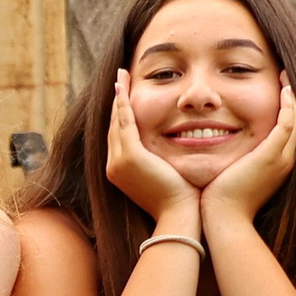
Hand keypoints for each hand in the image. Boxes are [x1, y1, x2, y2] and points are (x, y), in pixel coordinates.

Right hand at [104, 68, 198, 228]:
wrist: (178, 218)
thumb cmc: (182, 202)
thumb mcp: (168, 178)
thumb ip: (164, 162)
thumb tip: (178, 149)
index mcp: (120, 171)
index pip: (120, 136)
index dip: (122, 114)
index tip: (125, 96)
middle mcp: (113, 165)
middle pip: (114, 125)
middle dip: (117, 101)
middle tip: (119, 79)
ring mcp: (118, 161)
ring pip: (117, 121)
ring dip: (119, 97)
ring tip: (120, 77)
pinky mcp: (130, 156)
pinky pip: (125, 122)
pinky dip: (124, 103)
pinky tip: (125, 87)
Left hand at [200, 74, 295, 226]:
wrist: (224, 218)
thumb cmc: (220, 200)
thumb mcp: (232, 173)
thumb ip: (234, 158)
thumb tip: (217, 143)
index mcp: (277, 164)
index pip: (287, 130)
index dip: (286, 109)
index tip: (280, 90)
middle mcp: (286, 160)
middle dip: (293, 99)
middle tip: (287, 77)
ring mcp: (282, 158)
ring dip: (293, 97)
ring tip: (287, 77)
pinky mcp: (272, 155)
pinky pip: (287, 122)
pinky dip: (288, 105)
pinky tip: (284, 88)